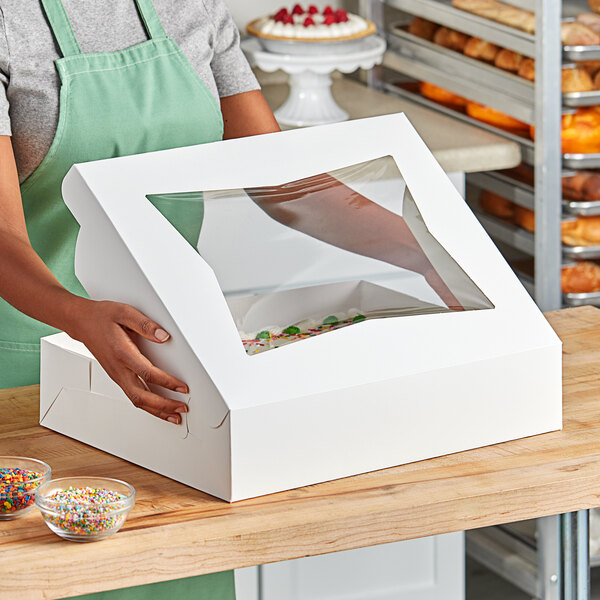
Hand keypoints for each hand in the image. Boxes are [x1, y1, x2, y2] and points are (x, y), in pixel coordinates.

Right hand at [65, 298, 188, 423]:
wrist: (81, 322)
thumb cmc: (102, 316)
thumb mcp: (125, 312)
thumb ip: (146, 325)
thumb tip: (164, 336)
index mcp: (122, 353)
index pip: (147, 373)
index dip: (167, 383)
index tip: (182, 387)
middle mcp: (118, 368)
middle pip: (142, 396)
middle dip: (163, 406)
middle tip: (182, 408)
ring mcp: (116, 375)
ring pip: (136, 400)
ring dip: (156, 410)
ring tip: (174, 416)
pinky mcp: (117, 376)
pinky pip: (133, 395)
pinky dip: (148, 405)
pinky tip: (158, 407)